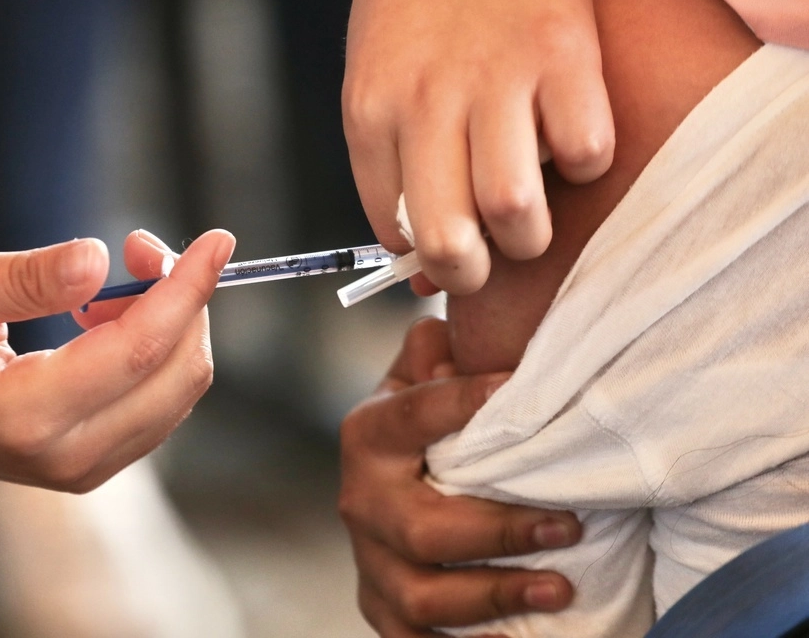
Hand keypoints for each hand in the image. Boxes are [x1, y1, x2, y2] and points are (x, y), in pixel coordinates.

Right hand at [0, 229, 235, 491]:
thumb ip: (26, 276)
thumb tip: (99, 258)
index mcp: (25, 416)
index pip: (141, 349)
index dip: (189, 287)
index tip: (220, 239)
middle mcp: (63, 458)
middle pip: (177, 376)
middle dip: (184, 300)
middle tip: (140, 245)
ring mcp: (78, 471)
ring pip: (174, 392)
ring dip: (168, 324)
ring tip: (104, 285)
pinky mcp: (85, 465)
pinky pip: (153, 404)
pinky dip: (151, 351)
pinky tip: (101, 318)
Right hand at [339, 317, 579, 636]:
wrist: (385, 494)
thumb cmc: (421, 432)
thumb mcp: (418, 385)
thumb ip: (433, 357)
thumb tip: (445, 325)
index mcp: (369, 435)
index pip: (413, 415)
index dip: (464, 403)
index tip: (521, 390)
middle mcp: (362, 502)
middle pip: (422, 528)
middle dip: (499, 530)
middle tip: (569, 523)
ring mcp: (372, 562)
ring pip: (423, 595)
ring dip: (497, 593)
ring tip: (562, 585)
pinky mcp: (384, 611)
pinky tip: (520, 634)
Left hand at [343, 0, 613, 294]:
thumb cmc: (413, 1)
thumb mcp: (375, 82)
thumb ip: (392, 163)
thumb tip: (422, 261)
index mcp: (371, 115)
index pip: (393, 231)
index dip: (425, 258)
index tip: (449, 250)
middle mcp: (426, 102)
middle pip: (450, 242)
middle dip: (473, 276)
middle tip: (490, 259)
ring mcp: (497, 76)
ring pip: (514, 210)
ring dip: (530, 235)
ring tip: (531, 215)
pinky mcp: (565, 50)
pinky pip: (587, 151)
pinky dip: (586, 165)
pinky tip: (569, 139)